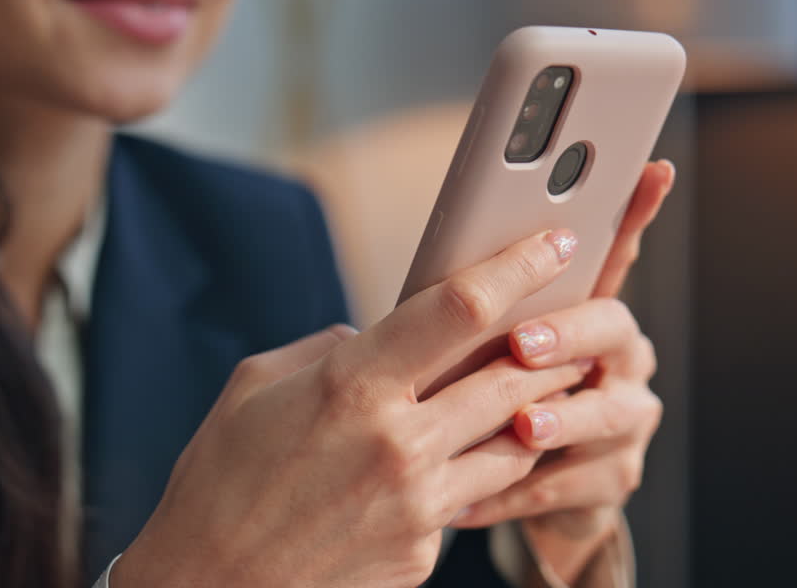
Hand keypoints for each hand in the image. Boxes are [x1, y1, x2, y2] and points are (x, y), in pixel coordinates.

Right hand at [111, 229, 595, 587]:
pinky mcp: (424, 551)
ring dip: (536, 410)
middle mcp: (397, 443)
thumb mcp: (256, 388)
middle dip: (556, 347)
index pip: (460, 309)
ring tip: (542, 388)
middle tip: (575, 326)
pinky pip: (473, 495)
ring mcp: (418, 504)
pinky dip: (478, 469)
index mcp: (351, 386)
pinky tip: (464, 458)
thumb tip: (378, 336)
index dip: (518, 267)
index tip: (556, 244)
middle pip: (512, 376)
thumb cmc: (221, 484)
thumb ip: (330, 350)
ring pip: (515, 441)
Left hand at [450, 160, 674, 582]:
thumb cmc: (481, 401)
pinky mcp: (613, 477)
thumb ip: (472, 314)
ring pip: (608, 411)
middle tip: (523, 344)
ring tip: (518, 428)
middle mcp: (619, 358)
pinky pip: (575, 482)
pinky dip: (521, 489)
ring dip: (559, 418)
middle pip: (613, 328)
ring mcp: (626, 417)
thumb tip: (437, 271)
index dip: (636, 211)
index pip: (615, 251)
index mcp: (586, 311)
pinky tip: (473, 496)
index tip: (649, 169)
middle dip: (570, 333)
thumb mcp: (472, 349)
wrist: (511, 493)